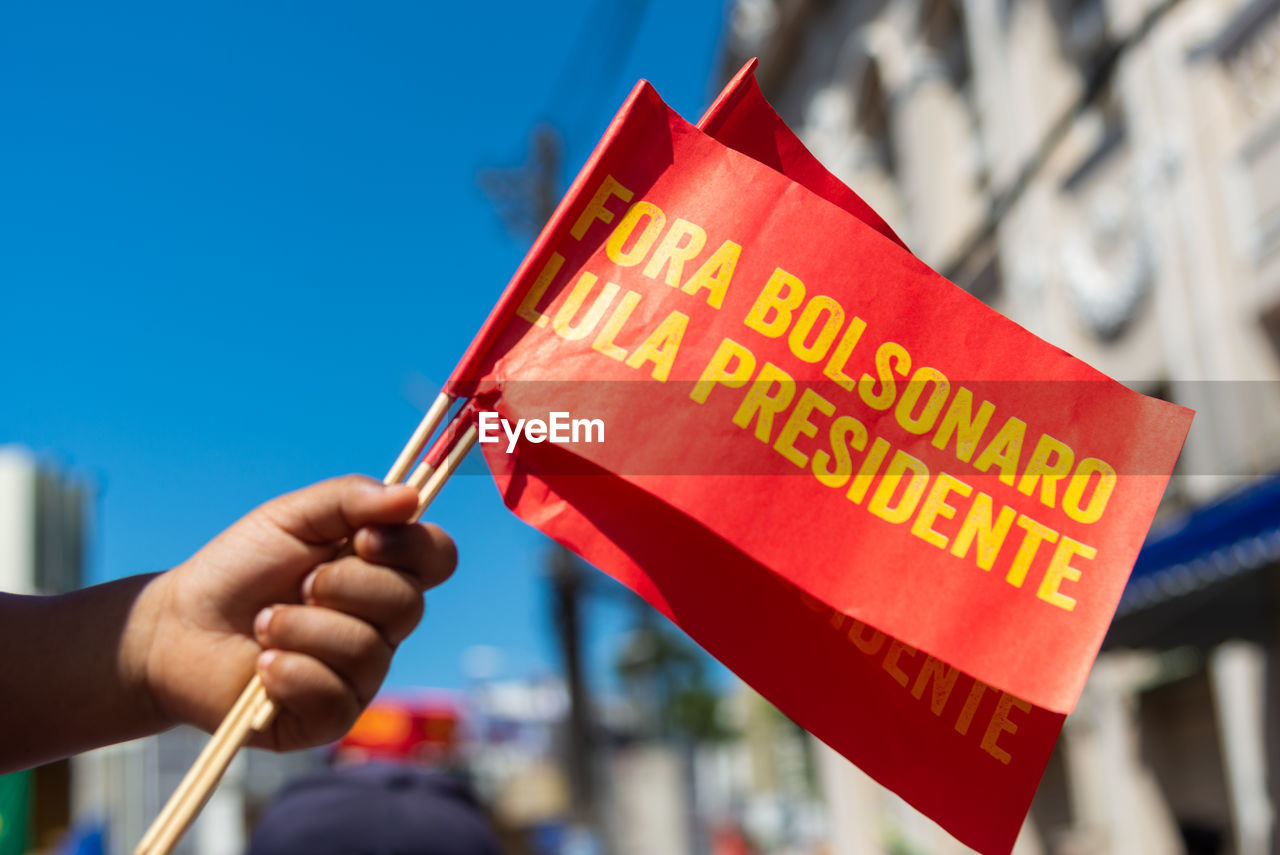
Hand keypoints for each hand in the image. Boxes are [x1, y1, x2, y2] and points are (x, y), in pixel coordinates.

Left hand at [132, 476, 455, 750]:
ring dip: (302, 628)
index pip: (438, 558)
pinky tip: (262, 666)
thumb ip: (351, 498)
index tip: (361, 539)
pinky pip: (335, 697)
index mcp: (383, 573)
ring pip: (366, 651)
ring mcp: (361, 674)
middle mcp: (382, 625)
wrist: (178, 627)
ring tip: (264, 625)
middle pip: (408, 604)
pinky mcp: (330, 717)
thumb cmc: (239, 568)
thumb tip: (411, 496)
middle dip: (342, 586)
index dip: (410, 548)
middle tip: (297, 584)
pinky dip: (290, 672)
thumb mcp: (293, 516)